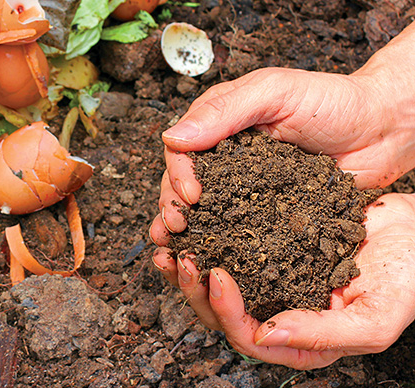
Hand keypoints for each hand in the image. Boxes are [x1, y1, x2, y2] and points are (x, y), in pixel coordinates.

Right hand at [150, 56, 414, 241]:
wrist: (381, 129)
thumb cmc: (332, 101)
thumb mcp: (275, 93)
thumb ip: (224, 112)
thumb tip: (172, 137)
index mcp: (222, 121)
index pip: (183, 148)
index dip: (178, 173)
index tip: (190, 195)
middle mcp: (228, 154)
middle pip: (185, 181)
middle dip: (174, 204)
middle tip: (176, 227)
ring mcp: (246, 183)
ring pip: (206, 207)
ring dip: (188, 228)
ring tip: (179, 250)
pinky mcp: (267, 208)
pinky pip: (239, 225)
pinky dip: (221, 241)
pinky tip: (211, 258)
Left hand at [153, 193, 414, 369]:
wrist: (413, 231)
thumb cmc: (405, 278)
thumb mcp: (374, 316)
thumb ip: (323, 334)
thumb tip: (265, 334)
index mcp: (300, 338)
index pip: (248, 336)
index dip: (226, 310)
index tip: (216, 274)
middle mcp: (279, 309)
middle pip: (223, 311)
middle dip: (195, 288)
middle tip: (181, 257)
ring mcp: (272, 276)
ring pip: (218, 280)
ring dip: (190, 264)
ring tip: (170, 241)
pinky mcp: (269, 245)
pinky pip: (230, 244)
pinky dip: (208, 234)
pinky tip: (193, 220)